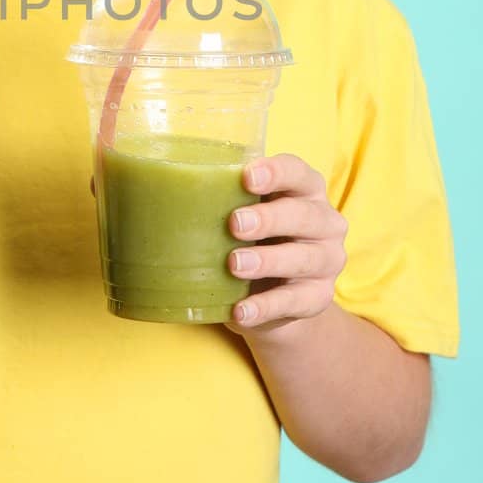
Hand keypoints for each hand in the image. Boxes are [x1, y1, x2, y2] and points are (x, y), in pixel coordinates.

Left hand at [224, 153, 347, 334]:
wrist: (271, 294)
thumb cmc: (251, 237)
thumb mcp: (240, 211)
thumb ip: (218, 197)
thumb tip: (156, 189)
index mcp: (305, 189)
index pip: (297, 172)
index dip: (275, 172)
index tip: (247, 177)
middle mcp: (324, 222)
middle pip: (303, 214)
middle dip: (269, 218)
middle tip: (235, 224)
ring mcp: (326, 261)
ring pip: (303, 258)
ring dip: (268, 261)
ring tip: (234, 264)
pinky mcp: (319, 297)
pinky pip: (295, 302)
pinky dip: (265, 307)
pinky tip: (240, 311)